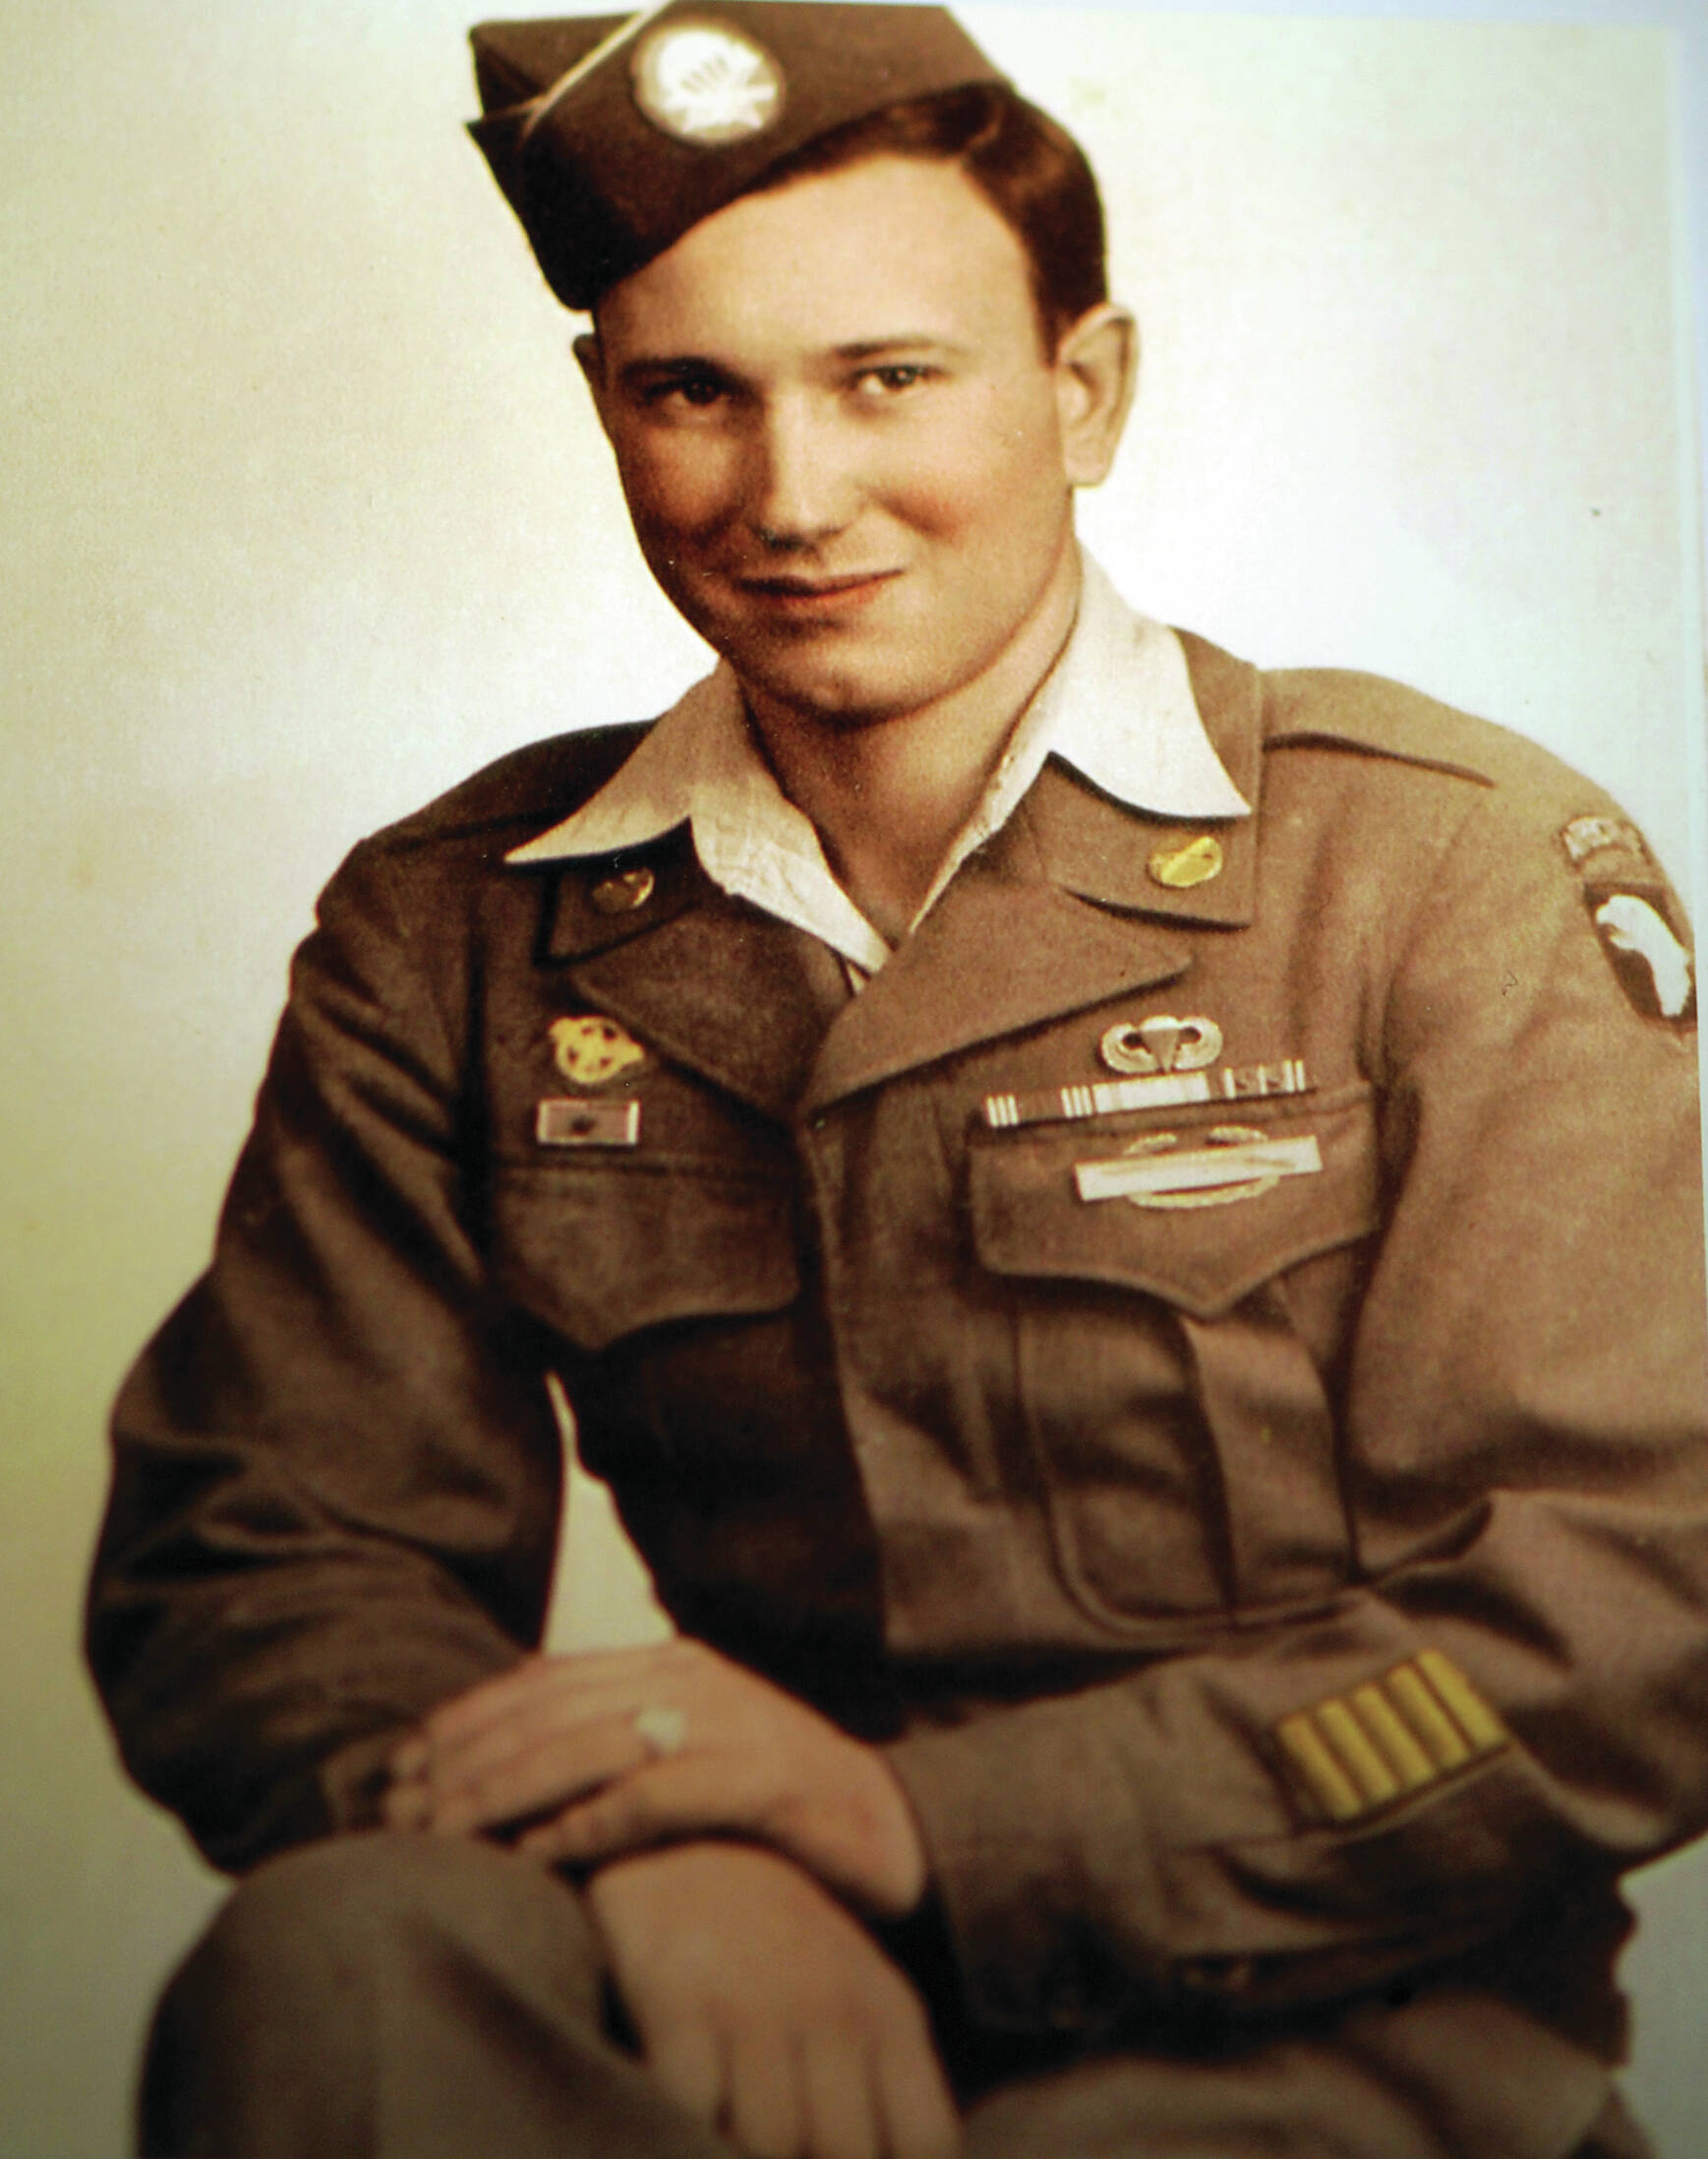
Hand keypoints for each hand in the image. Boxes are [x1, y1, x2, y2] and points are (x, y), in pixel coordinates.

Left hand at [383, 1640, 927, 1915]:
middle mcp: (692, 1678)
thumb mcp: (690, 1750)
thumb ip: (618, 1740)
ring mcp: (730, 1723)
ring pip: (587, 1746)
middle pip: (550, 1710)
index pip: (544, 1679)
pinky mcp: (762, 1780)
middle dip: (463, 1761)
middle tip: (399, 1808)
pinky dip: (588, 1825)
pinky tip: (536, 1854)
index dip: (464, 1720)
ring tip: (443, 1833)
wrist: (895, 1829)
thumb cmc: (776, 1802)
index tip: (400, 1765)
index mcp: (670, 1662)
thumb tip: (514, 1760)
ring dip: (503, 1793)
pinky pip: (656, 1798)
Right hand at [588, 1841, 959, 2158]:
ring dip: (740, 2148)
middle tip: (784, 2146)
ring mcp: (756, 2005)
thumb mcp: (857, 1999)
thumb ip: (881, 2091)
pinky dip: (685, 2122)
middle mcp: (832, 2011)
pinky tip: (683, 2107)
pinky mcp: (679, 2001)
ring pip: (771, 2145)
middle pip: (846, 2156)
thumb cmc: (781, 1942)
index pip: (924, 2142)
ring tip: (728, 2127)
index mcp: (889, 2016)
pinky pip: (691, 2109)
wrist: (692, 1832)